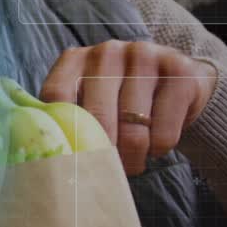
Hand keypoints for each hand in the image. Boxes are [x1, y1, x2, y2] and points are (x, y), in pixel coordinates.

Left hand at [39, 40, 217, 175]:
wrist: (180, 81)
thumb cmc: (121, 99)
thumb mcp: (90, 100)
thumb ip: (67, 118)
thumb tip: (46, 159)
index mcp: (76, 59)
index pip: (56, 96)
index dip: (63, 133)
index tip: (71, 158)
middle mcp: (107, 52)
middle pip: (95, 118)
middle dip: (102, 156)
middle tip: (108, 173)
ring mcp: (144, 57)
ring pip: (133, 131)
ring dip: (133, 158)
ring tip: (134, 162)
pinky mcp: (179, 73)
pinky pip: (163, 132)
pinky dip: (159, 149)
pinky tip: (156, 145)